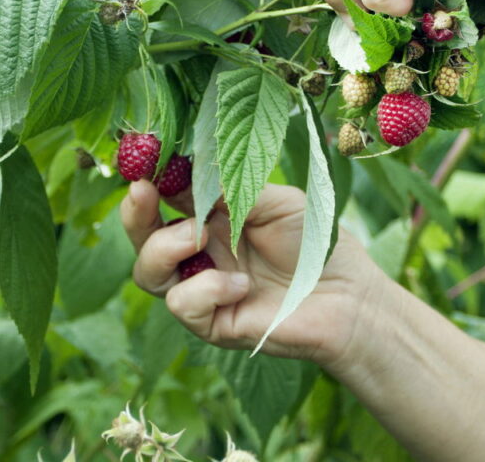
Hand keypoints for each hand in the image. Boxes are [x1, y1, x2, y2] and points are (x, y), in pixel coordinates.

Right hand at [121, 180, 379, 368]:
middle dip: (134, 214)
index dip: (150, 180)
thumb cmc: (316, 243)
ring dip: (164, 249)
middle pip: (144, 237)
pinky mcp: (211, 323)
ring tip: (197, 236)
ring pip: (149, 273)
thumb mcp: (274, 200)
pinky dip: (206, 289)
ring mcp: (203, 288)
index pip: (165, 198)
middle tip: (141, 191)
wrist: (349, 296)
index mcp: (211, 218)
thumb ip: (229, 188)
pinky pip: (182, 304)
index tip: (142, 160)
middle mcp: (200, 253)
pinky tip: (240, 285)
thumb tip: (183, 169)